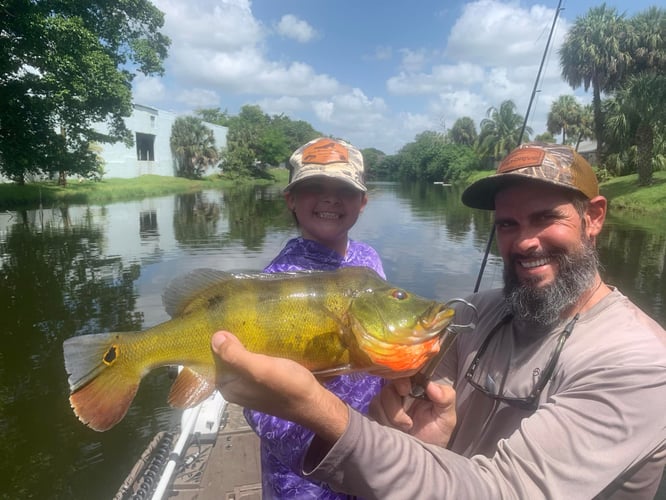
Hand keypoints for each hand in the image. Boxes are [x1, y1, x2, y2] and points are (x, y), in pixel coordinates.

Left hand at [211, 331, 348, 442]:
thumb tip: (215, 337)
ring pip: (241, 360)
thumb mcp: (260, 369)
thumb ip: (235, 355)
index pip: (213, 361)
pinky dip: (257, 351)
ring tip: (250, 325)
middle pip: (227, 360)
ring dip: (245, 344)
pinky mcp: (266, 383)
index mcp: (229, 388)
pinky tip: (264, 340)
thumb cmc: (288, 386)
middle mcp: (237, 388)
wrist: (315, 403)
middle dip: (231, 341)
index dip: (217, 342)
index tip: (223, 322)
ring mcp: (251, 386)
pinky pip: (255, 363)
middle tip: (237, 318)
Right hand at [369, 378, 455, 446]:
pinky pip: (374, 411)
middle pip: (389, 386)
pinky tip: (395, 431)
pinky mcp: (376, 413)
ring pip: (379, 400)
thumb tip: (431, 385)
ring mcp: (386, 402)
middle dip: (394, 404)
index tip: (405, 391)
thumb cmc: (436, 435)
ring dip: (392, 417)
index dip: (401, 378)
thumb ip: (446, 398)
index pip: (405, 372)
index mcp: (417, 386)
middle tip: (407, 421)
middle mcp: (400, 391)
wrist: (422, 457)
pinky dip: (384, 422)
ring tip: (406, 428)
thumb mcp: (447, 417)